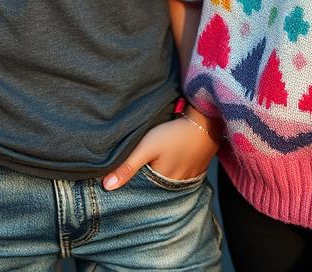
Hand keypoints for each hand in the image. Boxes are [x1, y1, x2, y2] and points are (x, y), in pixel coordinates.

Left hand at [102, 110, 220, 189]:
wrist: (205, 122)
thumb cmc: (173, 134)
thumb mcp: (147, 147)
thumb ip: (127, 166)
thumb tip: (106, 186)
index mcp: (162, 184)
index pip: (142, 189)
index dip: (132, 183)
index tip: (122, 177)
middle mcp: (177, 186)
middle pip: (156, 185)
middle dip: (146, 179)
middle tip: (139, 164)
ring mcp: (189, 177)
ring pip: (168, 180)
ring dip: (161, 173)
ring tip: (153, 161)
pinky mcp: (197, 167)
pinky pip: (181, 173)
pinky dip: (174, 168)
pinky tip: (170, 159)